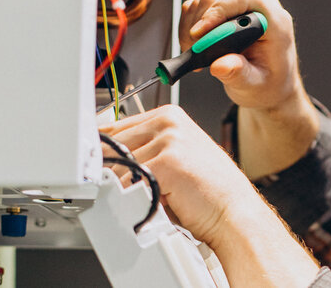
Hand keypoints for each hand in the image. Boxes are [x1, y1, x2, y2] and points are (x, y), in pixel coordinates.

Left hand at [98, 105, 318, 286]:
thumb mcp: (175, 159)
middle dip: (112, 172)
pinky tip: (154, 202)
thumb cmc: (208, 192)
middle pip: (112, 145)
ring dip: (127, 188)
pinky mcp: (167, 162)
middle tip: (126, 190)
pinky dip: (134, 198)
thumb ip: (145, 150)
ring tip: (150, 197)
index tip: (96, 167)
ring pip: (119, 166)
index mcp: (170, 116)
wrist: (234, 213)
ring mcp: (169, 139)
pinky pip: (129, 182)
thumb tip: (105, 158)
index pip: (115, 127)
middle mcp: (169, 122)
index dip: (104, 152)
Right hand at [179, 0, 318, 178]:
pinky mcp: (227, 16)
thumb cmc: (269, 89)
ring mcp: (243, 10)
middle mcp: (259, 9)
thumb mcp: (255, 87)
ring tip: (196, 54)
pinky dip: (192, 28)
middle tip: (195, 48)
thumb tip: (223, 64)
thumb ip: (240, 75)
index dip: (219, 10)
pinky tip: (196, 50)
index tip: (202, 33)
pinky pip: (201, 11)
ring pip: (207, 1)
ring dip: (194, 26)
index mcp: (273, 20)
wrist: (272, 92)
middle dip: (202, 21)